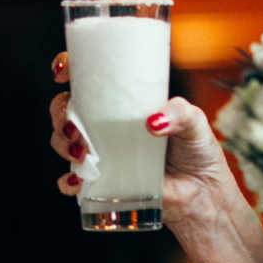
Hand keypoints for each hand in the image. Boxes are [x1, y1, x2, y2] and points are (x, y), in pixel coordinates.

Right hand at [46, 53, 235, 229]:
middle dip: (59, 113)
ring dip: (62, 144)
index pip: (87, 76)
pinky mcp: (102, 182)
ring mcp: (101, 152)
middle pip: (65, 108)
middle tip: (75, 127)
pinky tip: (78, 181)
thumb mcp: (195, 122)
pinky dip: (69, 181)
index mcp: (122, 101)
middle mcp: (105, 124)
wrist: (203, 194)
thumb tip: (153, 121)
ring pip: (62, 141)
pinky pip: (73, 181)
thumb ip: (180, 113)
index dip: (67, 68)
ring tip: (82, 153)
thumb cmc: (197, 151)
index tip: (62, 74)